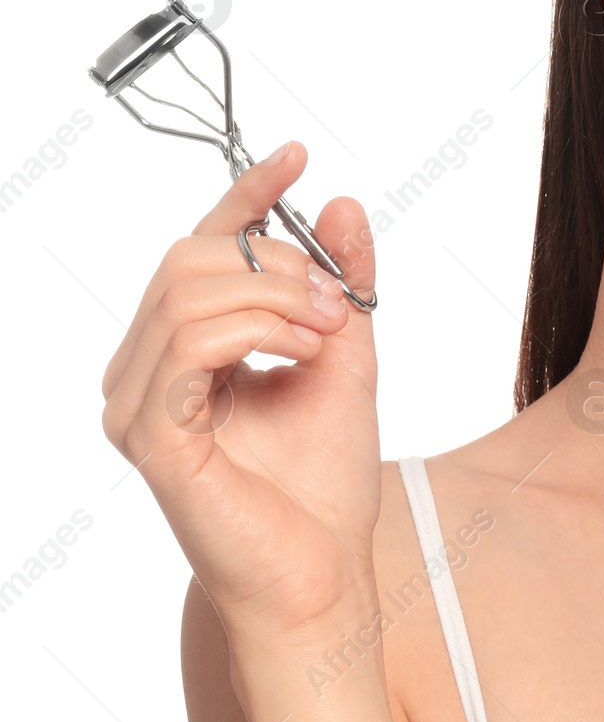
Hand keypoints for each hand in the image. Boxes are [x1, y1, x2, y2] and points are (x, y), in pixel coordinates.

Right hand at [100, 141, 380, 641]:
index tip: (298, 153)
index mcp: (188, 347)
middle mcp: (147, 369)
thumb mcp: (347, 353)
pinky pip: (188, 345)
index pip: (203, 246)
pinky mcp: (150, 436)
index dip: (246, 193)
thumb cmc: (324, 479)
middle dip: (277, 262)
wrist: (323, 569)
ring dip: (276, 296)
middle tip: (335, 301)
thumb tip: (340, 202)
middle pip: (190, 258)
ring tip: (327, 332)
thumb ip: (343, 281)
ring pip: (188, 292)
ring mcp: (138, 403)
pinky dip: (257, 331)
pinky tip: (301, 351)